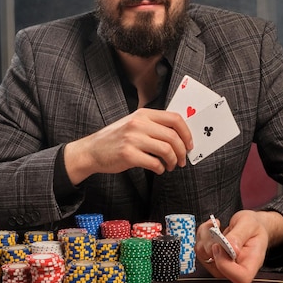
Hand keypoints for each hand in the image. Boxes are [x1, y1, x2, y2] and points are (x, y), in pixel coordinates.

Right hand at [64, 108, 192, 183]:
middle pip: (173, 136)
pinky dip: (160, 169)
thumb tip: (180, 136)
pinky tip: (158, 169)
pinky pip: (154, 163)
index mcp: (143, 114)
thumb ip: (153, 125)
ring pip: (166, 150)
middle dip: (182, 151)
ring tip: (170, 166)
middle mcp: (138, 123)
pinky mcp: (128, 155)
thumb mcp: (133, 123)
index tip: (190, 144)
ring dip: (173, 161)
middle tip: (182, 160)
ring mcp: (133, 139)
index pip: (175, 118)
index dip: (187, 133)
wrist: (92, 150)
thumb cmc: (115, 139)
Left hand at [195, 210, 282, 282]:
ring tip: (214, 226)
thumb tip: (230, 247)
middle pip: (218, 270)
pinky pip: (200, 250)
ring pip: (204, 258)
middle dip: (210, 246)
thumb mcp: (250, 224)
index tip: (220, 245)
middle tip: (215, 230)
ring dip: (204, 238)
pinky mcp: (213, 258)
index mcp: (252, 263)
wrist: (251, 225)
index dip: (226, 265)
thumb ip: (239, 235)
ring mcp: (223, 265)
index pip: (241, 278)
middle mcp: (237, 268)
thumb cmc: (254, 227)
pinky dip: (202, 235)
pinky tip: (211, 227)